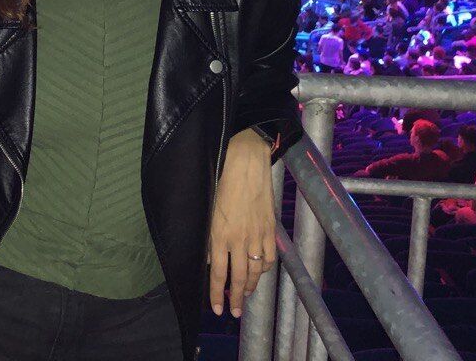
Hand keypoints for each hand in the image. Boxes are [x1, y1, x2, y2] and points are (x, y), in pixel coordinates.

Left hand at [207, 128, 276, 318]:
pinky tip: (260, 272)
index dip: (216, 294)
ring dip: (250, 286)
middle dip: (236, 298)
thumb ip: (208, 236)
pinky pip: (269, 257)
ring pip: (255, 270)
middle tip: (235, 312)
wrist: (245, 162)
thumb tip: (208, 257)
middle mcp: (238, 239)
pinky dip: (265, 269)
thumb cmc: (220, 181)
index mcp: (219, 235)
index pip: (217, 273)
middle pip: (238, 277)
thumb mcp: (206, 209)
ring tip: (245, 295)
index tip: (217, 309)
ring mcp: (256, 235)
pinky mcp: (269, 228)